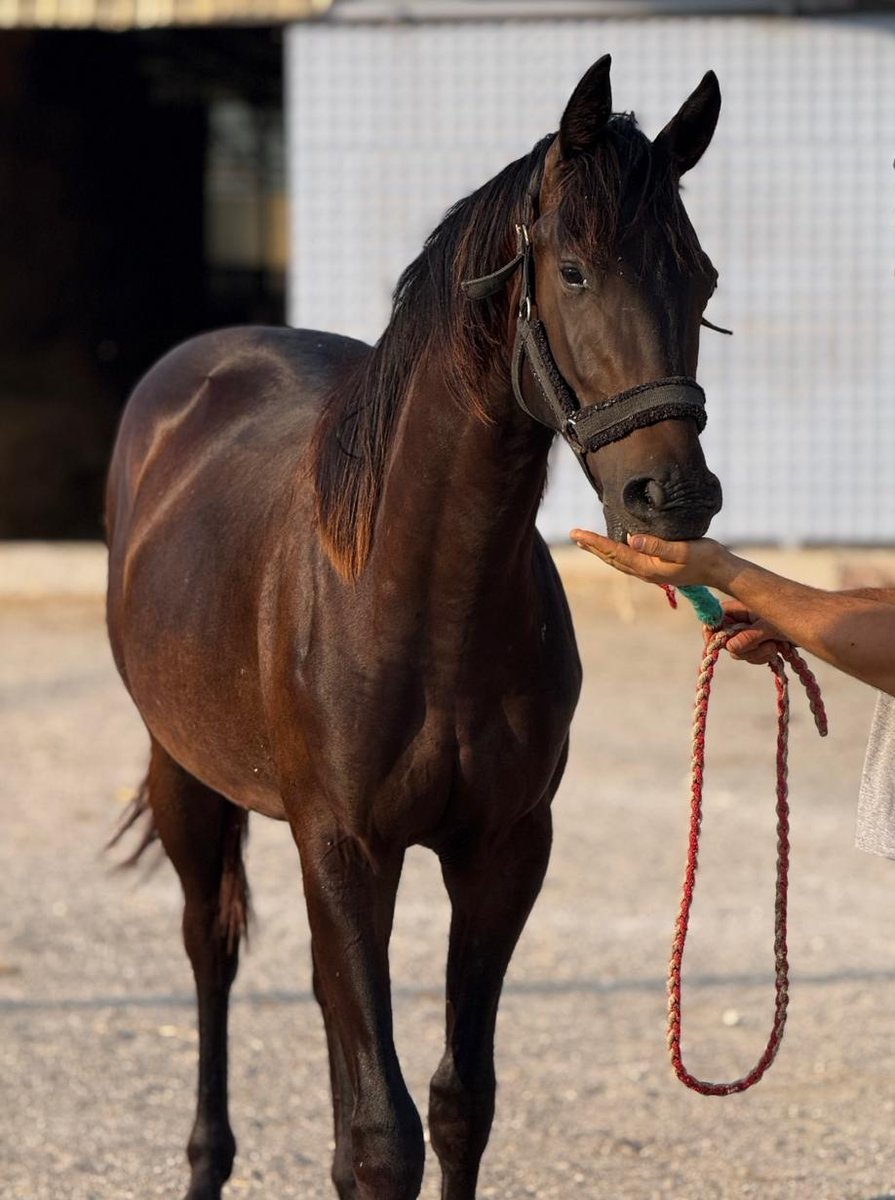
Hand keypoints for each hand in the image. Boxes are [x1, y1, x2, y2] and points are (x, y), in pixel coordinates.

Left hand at [569, 529, 735, 589]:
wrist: (718, 571)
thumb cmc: (703, 557)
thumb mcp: (681, 549)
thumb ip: (657, 545)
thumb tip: (631, 539)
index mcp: (647, 567)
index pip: (614, 552)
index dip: (594, 542)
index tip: (578, 533)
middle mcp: (644, 571)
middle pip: (611, 558)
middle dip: (591, 546)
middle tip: (574, 534)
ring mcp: (649, 571)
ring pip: (617, 560)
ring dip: (600, 550)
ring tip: (586, 541)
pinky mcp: (655, 567)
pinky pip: (628, 559)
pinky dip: (614, 551)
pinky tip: (612, 545)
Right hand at [712, 600, 791, 665]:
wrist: (817, 626)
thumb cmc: (796, 617)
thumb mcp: (771, 626)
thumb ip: (749, 636)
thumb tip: (729, 647)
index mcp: (741, 607)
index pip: (716, 617)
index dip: (712, 630)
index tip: (714, 644)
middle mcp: (743, 620)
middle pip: (726, 638)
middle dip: (742, 648)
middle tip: (760, 646)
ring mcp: (751, 633)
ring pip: (738, 651)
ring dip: (755, 654)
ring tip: (774, 648)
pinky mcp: (759, 644)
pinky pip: (750, 656)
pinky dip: (761, 657)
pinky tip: (776, 651)